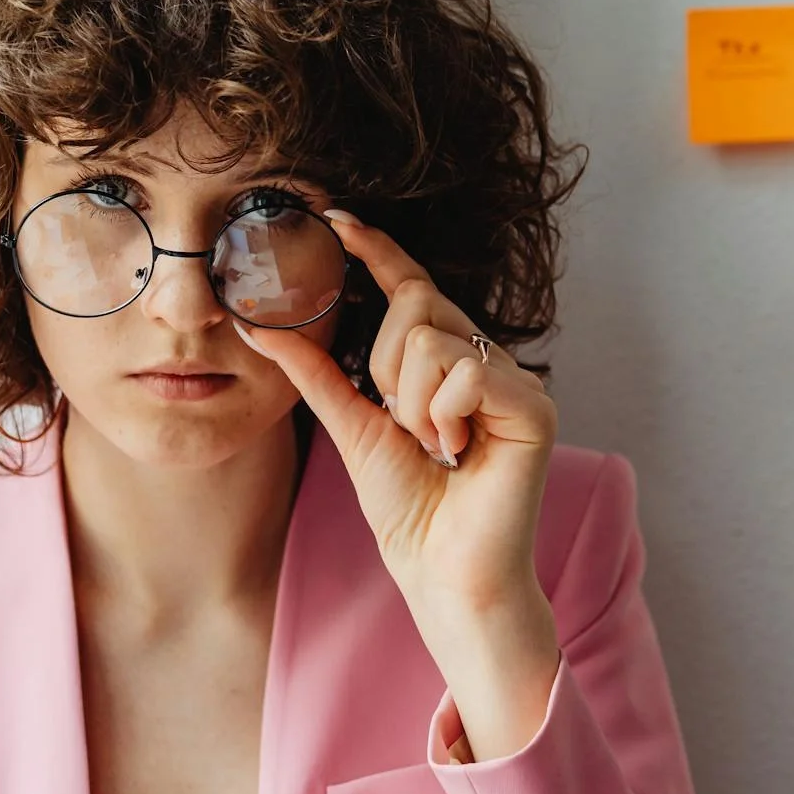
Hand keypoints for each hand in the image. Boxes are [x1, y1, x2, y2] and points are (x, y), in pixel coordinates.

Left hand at [233, 210, 560, 758]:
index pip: (412, 288)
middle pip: (415, 307)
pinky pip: (464, 370)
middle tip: (408, 430)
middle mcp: (487, 361)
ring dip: (411, 403)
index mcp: (449, 363)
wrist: (445, 575)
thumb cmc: (410, 511)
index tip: (336, 218)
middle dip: (386, 369)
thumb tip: (259, 324)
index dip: (378, 251)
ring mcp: (516, 380)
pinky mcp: (533, 406)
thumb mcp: (352, 427)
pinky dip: (443, 415)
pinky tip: (457, 450)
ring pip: (430, 338)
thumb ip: (315, 371)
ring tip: (436, 448)